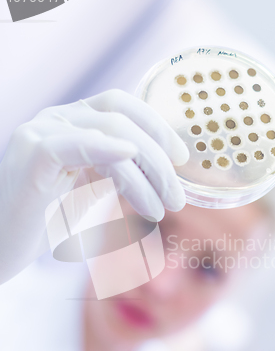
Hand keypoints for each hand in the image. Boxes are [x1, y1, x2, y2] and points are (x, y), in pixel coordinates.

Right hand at [0, 89, 188, 282]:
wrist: (3, 244)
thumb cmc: (46, 218)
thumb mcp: (91, 187)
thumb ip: (118, 171)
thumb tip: (161, 173)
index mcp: (72, 122)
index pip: (122, 106)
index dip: (156, 126)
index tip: (181, 158)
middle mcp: (57, 119)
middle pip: (122, 118)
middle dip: (158, 157)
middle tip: (177, 196)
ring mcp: (43, 131)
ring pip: (111, 133)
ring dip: (145, 172)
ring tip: (162, 207)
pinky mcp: (34, 153)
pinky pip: (78, 143)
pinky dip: (107, 148)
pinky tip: (129, 156)